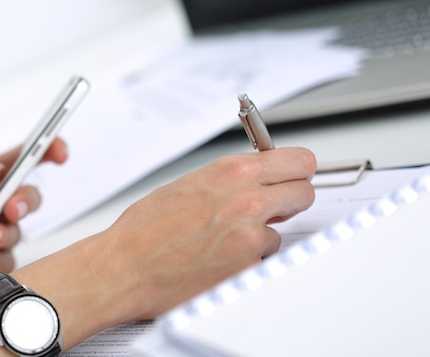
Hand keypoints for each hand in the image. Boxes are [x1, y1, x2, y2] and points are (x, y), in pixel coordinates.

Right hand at [98, 147, 315, 320]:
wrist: (124, 266)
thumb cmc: (146, 228)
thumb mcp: (189, 184)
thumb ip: (230, 180)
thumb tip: (258, 180)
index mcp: (231, 172)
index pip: (298, 161)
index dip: (299, 170)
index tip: (296, 176)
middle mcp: (247, 200)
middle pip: (305, 193)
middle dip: (292, 201)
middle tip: (276, 208)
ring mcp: (250, 237)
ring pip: (283, 232)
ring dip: (263, 236)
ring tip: (225, 240)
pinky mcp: (246, 269)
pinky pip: (262, 261)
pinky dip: (246, 262)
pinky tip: (218, 260)